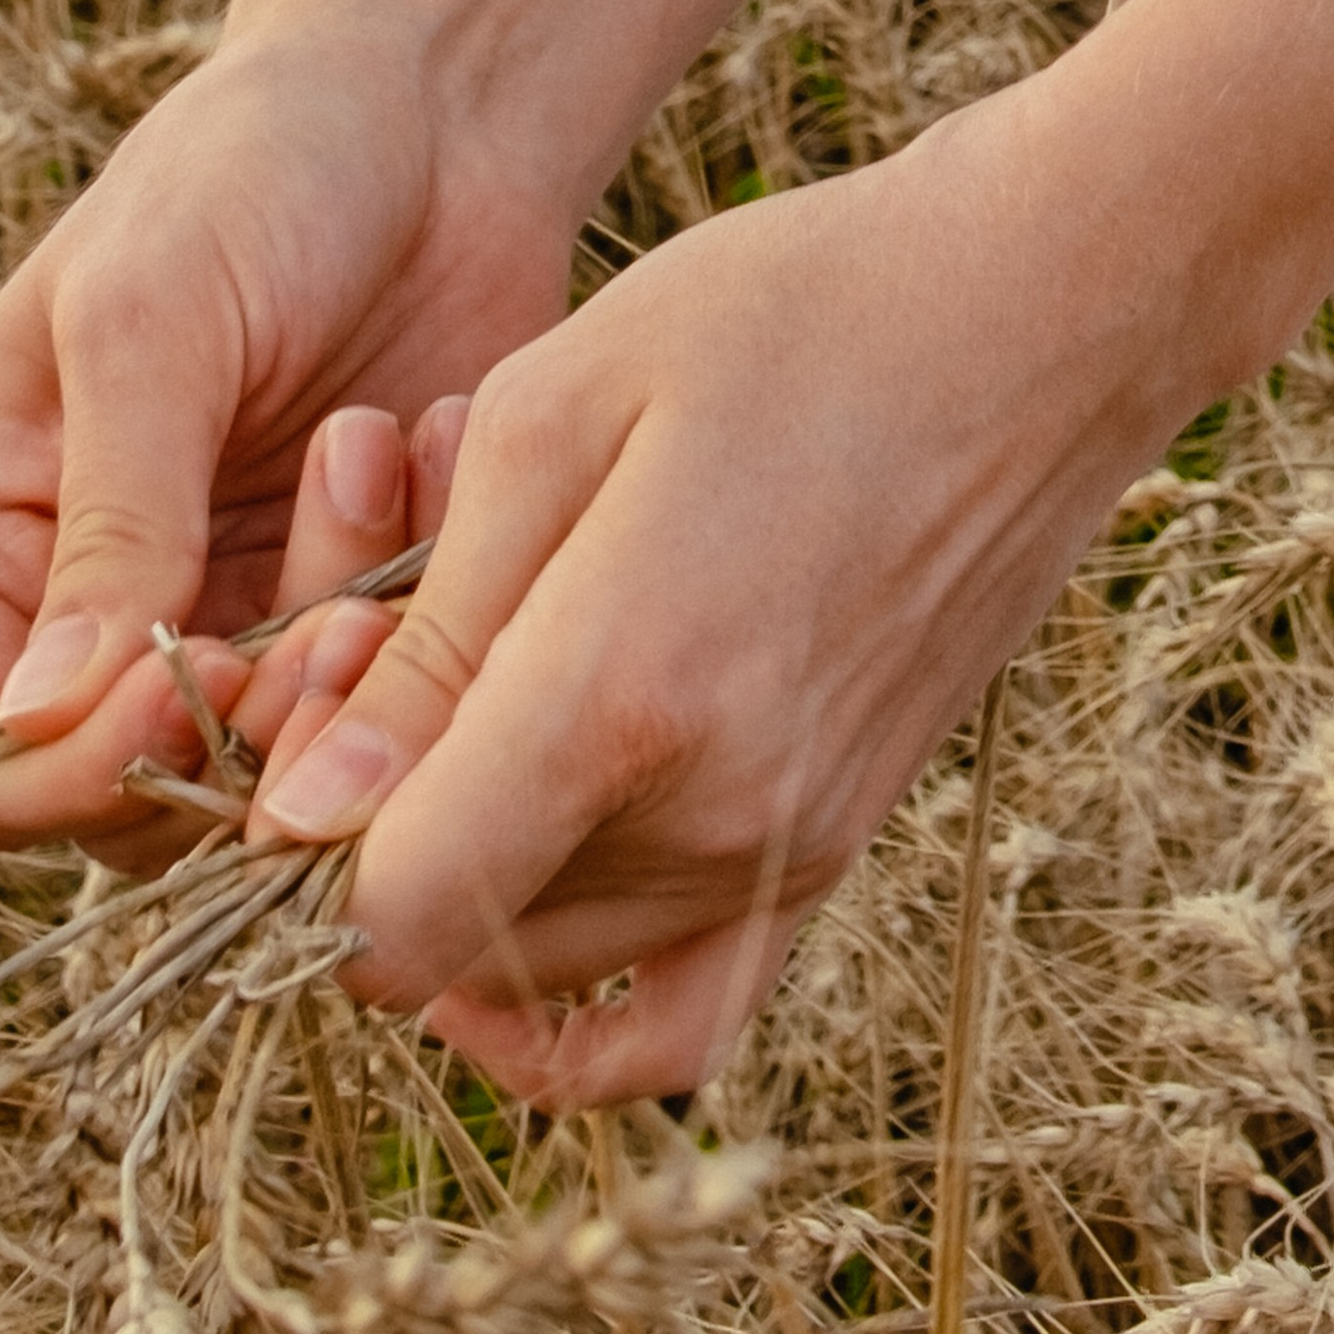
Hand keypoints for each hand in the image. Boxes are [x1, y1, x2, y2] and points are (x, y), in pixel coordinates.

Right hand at [0, 0, 774, 852]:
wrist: (430, 111)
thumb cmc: (251, 172)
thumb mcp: (152, 316)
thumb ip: (108, 517)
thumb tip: (42, 716)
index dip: (67, 772)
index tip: (188, 683)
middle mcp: (84, 619)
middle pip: (124, 812)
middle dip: (242, 736)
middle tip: (345, 614)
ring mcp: (224, 631)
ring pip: (269, 780)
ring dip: (344, 673)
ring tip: (383, 478)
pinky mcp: (352, 623)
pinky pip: (384, 707)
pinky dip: (423, 611)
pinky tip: (432, 450)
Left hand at [246, 0, 1333, 1109]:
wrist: (1039, 317)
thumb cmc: (782, 319)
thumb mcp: (550, 421)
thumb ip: (420, 644)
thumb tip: (300, 823)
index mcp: (624, 700)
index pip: (393, 921)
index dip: (295, 860)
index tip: (295, 734)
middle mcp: (716, 819)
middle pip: (457, 952)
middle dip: (369, 851)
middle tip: (366, 679)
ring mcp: (792, 852)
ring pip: (552, 975)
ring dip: (469, 885)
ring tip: (464, 718)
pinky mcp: (840, 849)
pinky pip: (690, 1015)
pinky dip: (587, 1004)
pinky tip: (530, 891)